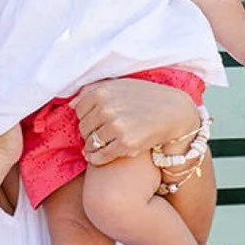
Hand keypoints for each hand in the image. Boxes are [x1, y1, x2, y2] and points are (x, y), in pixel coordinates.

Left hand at [71, 77, 197, 164]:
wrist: (174, 112)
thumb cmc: (145, 97)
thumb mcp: (120, 85)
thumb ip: (93, 90)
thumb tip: (70, 104)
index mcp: (101, 92)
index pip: (78, 111)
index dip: (87, 117)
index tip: (97, 120)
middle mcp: (106, 108)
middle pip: (83, 128)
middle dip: (90, 132)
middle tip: (103, 133)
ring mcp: (116, 126)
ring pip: (90, 143)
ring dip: (93, 146)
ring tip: (103, 144)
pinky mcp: (125, 143)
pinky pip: (99, 156)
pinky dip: (96, 159)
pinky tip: (98, 157)